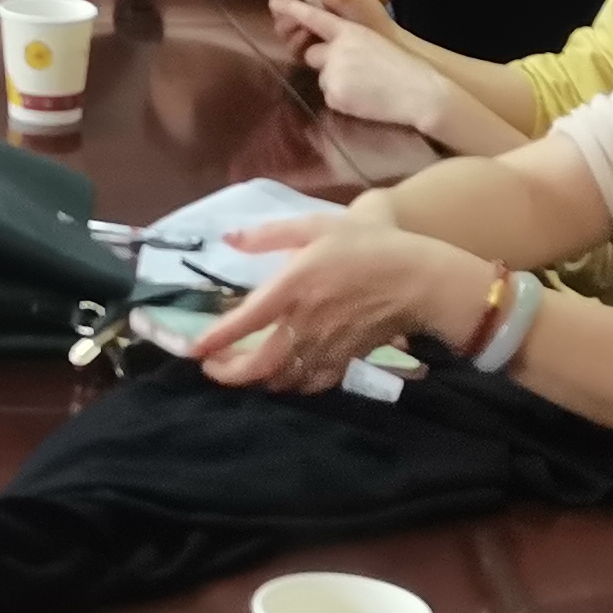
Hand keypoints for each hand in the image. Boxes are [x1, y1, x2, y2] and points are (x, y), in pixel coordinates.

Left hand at [188, 207, 487, 391]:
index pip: (245, 322)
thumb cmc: (367, 246)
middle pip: (260, 364)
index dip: (216, 339)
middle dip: (230, 373)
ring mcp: (327, 346)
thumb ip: (268, 234)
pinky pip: (313, 383)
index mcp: (293, 289)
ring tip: (241, 373)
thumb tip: (228, 239)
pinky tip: (284, 378)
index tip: (194, 350)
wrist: (419, 279)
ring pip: (284, 379)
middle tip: (212, 370)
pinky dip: (293, 385)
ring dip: (258, 380)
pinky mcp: (347, 358)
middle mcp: (305, 324)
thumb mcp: (315, 226)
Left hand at [267, 0, 472, 141]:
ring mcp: (335, 73)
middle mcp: (338, 49)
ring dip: (337, 82)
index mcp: (350, 32)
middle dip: (324, 62)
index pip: (314, 16)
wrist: (418, 92)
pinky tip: (365, 99)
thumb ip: (349, 41)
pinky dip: (343, 99)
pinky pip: (330, 96)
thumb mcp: (374, 43)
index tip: (274, 2)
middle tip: (353, 70)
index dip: (291, 8)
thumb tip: (331, 48)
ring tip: (365, 86)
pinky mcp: (335, 95)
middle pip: (312, 54)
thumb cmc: (402, 67)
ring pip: (323, 78)